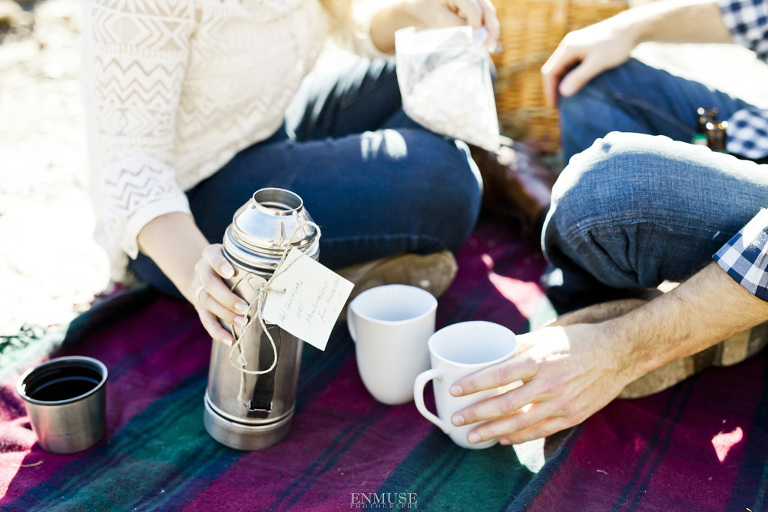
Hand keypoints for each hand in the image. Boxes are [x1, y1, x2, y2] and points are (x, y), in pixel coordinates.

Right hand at [192, 244, 249, 346]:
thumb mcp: (236, 255)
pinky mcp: (199, 306)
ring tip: (243, 322)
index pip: (211, 255)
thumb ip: (251, 260)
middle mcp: (201, 270)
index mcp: (210, 255)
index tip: (231, 272)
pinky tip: (230, 340)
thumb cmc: (230, 263)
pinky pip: (206, 320)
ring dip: (226, 314)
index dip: (219, 264)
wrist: (204, 272)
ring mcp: (198, 288)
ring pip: (206, 302)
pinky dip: (217, 332)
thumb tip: (284, 267)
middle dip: (227, 297)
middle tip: (244, 308)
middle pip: (209, 284)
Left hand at [407, 0, 499, 50]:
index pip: (475, 11)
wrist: (424, 3)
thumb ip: (458, 27)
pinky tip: (485, 40)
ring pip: (490, 12)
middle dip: (490, 30)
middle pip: (487, 10)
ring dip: (491, 30)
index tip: (472, 44)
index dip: (476, 28)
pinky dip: (487, 27)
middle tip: (488, 48)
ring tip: (488, 47)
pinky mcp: (479, 1)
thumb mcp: (440, 19)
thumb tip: (477, 36)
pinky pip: (487, 14)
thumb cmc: (429, 10)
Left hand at [448, 323, 630, 444]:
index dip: (474, 384)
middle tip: (455, 420)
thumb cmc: (579, 341)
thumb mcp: (547, 336)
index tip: (454, 391)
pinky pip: (541, 431)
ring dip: (492, 432)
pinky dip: (520, 437)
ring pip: (519, 423)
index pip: (498, 374)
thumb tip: (493, 351)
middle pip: (504, 404)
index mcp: (539, 361)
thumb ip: (519, 345)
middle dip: (476, 414)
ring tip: (472, 437)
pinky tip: (503, 440)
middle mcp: (549, 384)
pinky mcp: (572, 416)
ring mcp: (561, 403)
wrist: (619, 354)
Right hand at [541, 14, 636, 106]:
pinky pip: (569, 64)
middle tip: (559, 106)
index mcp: (568, 48)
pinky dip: (568, 76)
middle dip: (553, 88)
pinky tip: (575, 85)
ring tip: (566, 98)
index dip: (550, 90)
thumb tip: (563, 92)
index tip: (555, 107)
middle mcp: (567, 45)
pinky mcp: (582, 47)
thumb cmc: (616, 45)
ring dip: (560, 83)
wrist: (630, 28)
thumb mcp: (598, 62)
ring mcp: (574, 45)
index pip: (550, 72)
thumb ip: (580, 77)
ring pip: (560, 67)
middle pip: (552, 69)